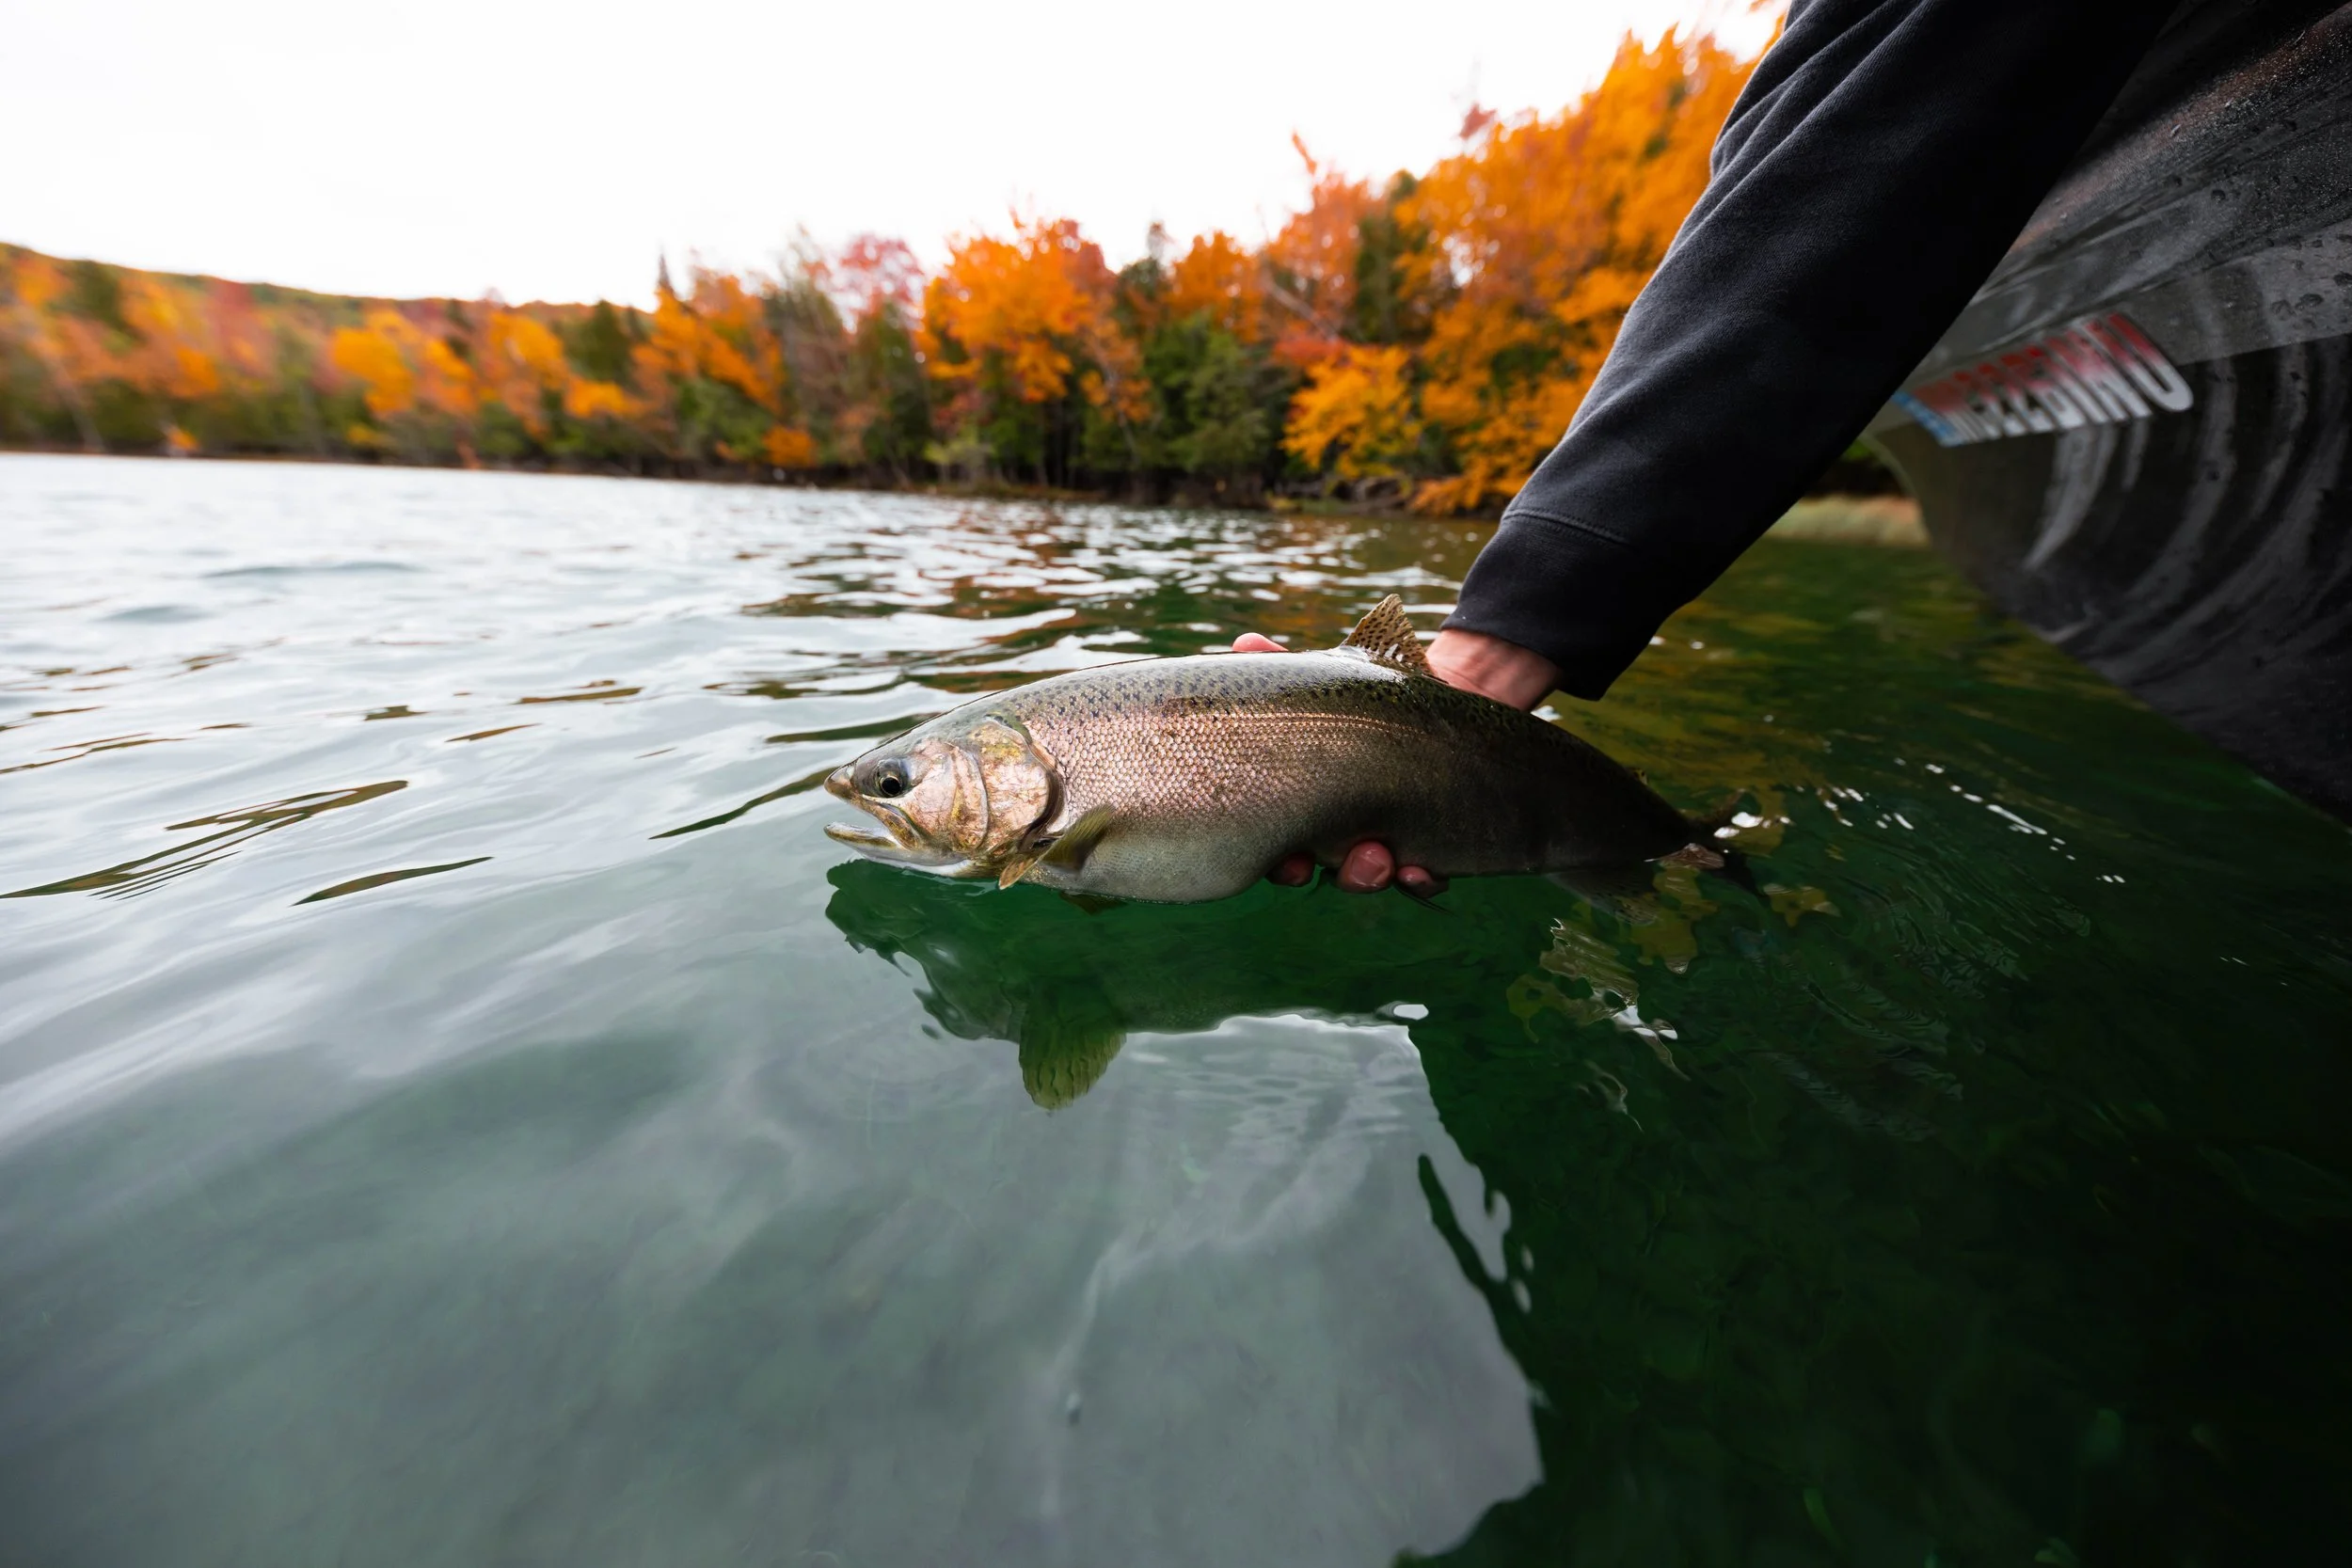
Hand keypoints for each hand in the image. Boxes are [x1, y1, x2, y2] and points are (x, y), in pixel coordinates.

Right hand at [1232, 625, 1559, 894]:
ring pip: (1367, 876)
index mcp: (1309, 804)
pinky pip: (1422, 877)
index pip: (1279, 846)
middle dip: (1310, 872)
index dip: (1275, 861)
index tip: (1281, 859)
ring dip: (1365, 875)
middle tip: (1311, 866)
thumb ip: (1286, 668)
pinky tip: (1418, 870)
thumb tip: (1243, 643)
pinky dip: (1419, 879)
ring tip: (1376, 856)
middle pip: (1315, 869)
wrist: (1448, 702)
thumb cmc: (1376, 699)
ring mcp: (1386, 842)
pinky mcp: (1431, 845)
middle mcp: (1342, 833)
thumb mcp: (1331, 681)